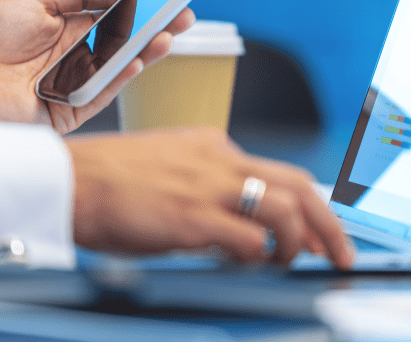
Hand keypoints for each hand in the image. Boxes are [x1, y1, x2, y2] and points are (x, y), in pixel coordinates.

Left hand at [0, 0, 194, 133]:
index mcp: (69, 26)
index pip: (117, 16)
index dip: (145, 7)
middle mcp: (77, 55)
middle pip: (126, 42)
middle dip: (156, 29)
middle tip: (185, 16)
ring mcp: (74, 83)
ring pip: (119, 68)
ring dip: (146, 52)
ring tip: (169, 34)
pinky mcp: (67, 111)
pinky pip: (101, 94)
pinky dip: (121, 78)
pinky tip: (139, 59)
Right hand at [67, 128, 354, 269]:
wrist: (68, 180)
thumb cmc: (109, 180)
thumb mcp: (169, 168)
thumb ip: (207, 187)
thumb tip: (239, 227)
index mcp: (214, 145)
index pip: (280, 173)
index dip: (310, 206)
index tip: (321, 231)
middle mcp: (220, 159)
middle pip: (299, 186)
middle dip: (330, 224)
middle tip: (341, 253)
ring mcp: (209, 186)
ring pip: (285, 209)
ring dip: (298, 243)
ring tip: (290, 264)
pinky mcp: (192, 216)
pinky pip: (248, 241)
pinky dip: (257, 258)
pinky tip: (244, 266)